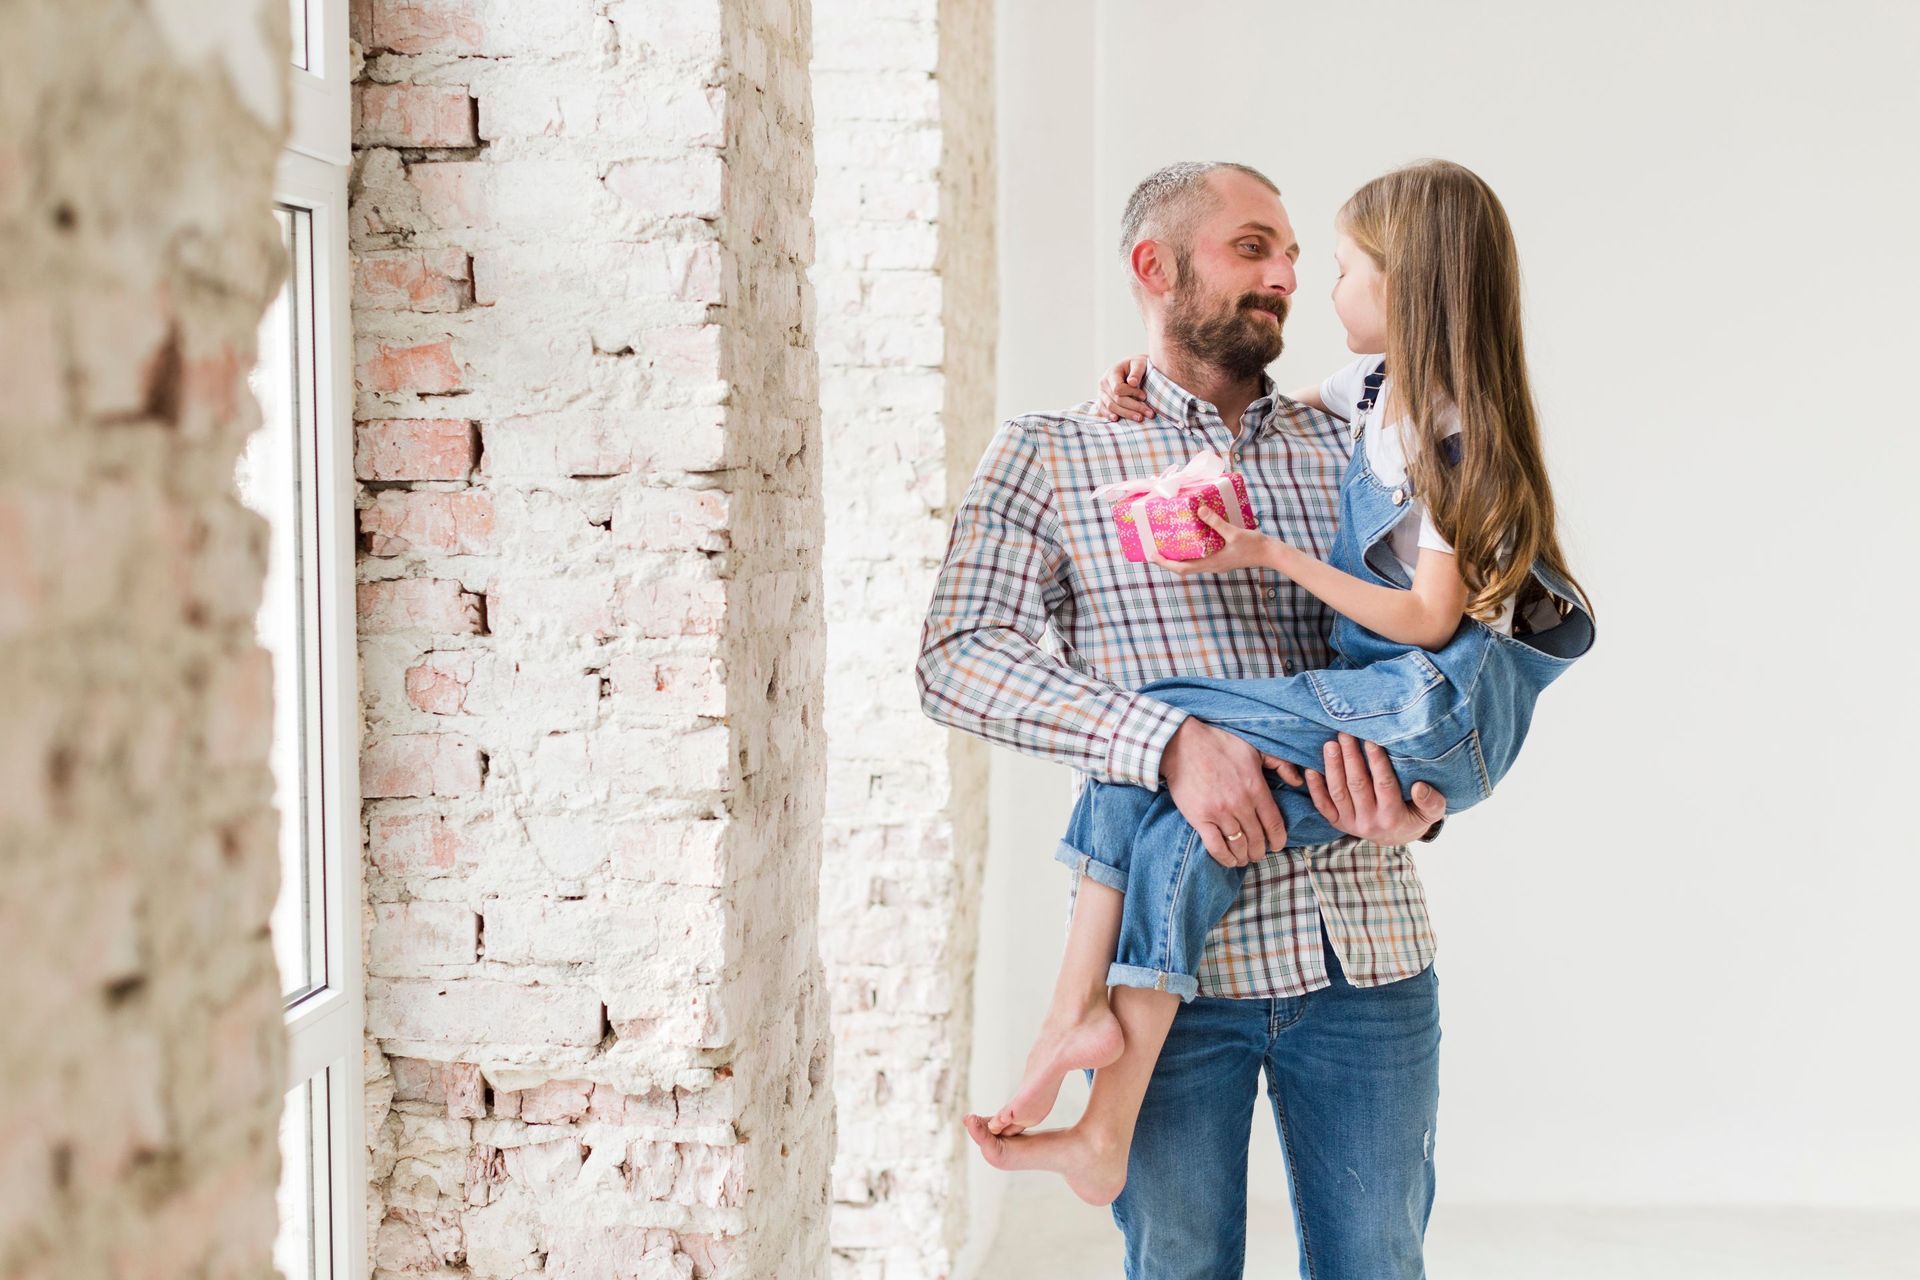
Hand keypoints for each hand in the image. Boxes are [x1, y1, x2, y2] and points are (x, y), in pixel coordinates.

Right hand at [1096, 354, 1149, 420]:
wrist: (1131, 367)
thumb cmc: (1137, 365)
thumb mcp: (1139, 363)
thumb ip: (1136, 371)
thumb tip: (1132, 382)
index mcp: (1112, 372)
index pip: (1118, 388)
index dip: (1132, 393)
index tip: (1144, 396)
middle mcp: (1103, 383)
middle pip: (1116, 400)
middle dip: (1133, 407)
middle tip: (1149, 413)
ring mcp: (1101, 393)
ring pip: (1111, 407)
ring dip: (1126, 414)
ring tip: (1140, 418)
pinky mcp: (1102, 400)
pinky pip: (1103, 410)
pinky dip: (1109, 415)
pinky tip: (1117, 419)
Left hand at [1144, 505, 1283, 575]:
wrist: (1271, 554)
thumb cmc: (1254, 545)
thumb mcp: (1233, 532)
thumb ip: (1216, 521)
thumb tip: (1200, 509)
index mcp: (1211, 563)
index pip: (1182, 568)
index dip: (1166, 563)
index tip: (1152, 555)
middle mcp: (1211, 566)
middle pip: (1183, 568)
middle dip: (1167, 561)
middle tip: (1154, 550)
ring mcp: (1216, 564)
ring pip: (1192, 564)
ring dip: (1178, 558)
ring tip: (1168, 546)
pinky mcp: (1221, 560)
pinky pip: (1201, 559)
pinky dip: (1191, 553)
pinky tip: (1190, 541)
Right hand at [1159, 719, 1296, 866]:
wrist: (1182, 744)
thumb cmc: (1219, 744)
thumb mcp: (1255, 748)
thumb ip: (1280, 764)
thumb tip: (1298, 781)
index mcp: (1256, 788)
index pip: (1274, 824)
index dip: (1278, 840)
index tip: (1277, 846)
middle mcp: (1240, 804)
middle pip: (1257, 838)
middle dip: (1260, 851)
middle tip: (1258, 853)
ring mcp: (1219, 813)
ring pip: (1239, 845)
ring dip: (1244, 856)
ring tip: (1244, 858)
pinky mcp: (1200, 818)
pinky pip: (1216, 847)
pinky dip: (1225, 858)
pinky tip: (1230, 860)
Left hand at [1300, 732, 1447, 844]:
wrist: (1396, 837)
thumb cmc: (1415, 816)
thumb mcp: (1431, 813)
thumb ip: (1431, 801)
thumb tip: (1419, 787)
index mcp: (1392, 816)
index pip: (1383, 784)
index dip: (1377, 762)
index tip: (1371, 740)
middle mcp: (1369, 822)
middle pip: (1357, 785)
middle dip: (1350, 757)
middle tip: (1345, 733)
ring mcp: (1350, 823)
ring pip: (1338, 792)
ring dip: (1332, 767)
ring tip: (1330, 744)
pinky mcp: (1337, 822)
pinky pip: (1323, 805)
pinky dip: (1315, 788)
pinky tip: (1310, 769)